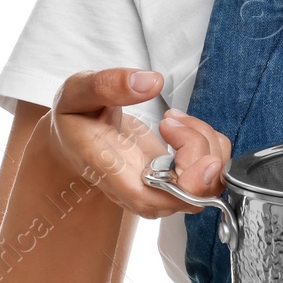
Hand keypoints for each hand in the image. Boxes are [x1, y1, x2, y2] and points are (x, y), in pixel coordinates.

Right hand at [42, 67, 230, 219]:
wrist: (74, 133)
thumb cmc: (75, 116)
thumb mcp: (78, 91)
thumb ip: (108, 84)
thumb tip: (151, 83)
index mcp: (111, 171)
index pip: (151, 200)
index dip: (186, 188)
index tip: (200, 156)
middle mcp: (138, 187)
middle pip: (188, 195)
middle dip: (200, 153)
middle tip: (172, 120)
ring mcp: (159, 183)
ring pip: (205, 183)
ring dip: (205, 144)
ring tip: (175, 119)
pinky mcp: (173, 174)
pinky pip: (206, 170)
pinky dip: (208, 142)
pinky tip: (184, 125)